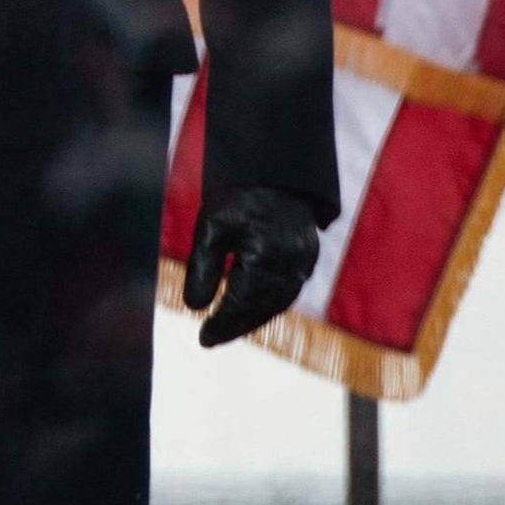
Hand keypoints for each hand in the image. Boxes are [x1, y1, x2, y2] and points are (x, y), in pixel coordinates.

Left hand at [185, 184, 322, 347]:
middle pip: (261, 308)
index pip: (241, 302)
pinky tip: (252, 308)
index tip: (203, 338)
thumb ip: (202, 267)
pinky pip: (289, 290)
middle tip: (212, 338)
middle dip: (236, 327)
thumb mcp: (211, 226)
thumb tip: (195, 308)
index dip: (222, 324)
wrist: (276, 165)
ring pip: (278, 302)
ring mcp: (304, 259)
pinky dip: (269, 304)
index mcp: (265, 253)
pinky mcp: (309, 255)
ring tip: (228, 328)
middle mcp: (290, 260)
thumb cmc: (238, 193)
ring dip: (253, 319)